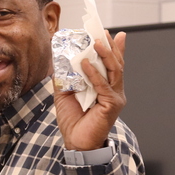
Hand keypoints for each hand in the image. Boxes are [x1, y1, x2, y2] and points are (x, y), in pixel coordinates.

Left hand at [53, 31, 126, 151]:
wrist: (76, 142)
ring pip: (114, 71)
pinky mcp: (112, 105)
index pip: (111, 63)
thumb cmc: (73, 120)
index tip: (108, 32)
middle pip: (116, 63)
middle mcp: (114, 90)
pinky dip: (94, 73)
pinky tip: (85, 64)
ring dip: (105, 55)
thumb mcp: (66, 93)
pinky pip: (103, 85)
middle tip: (102, 32)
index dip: (113, 48)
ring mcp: (115, 97)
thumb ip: (66, 77)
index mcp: (105, 86)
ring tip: (96, 42)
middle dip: (110, 46)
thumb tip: (59, 60)